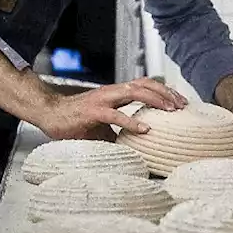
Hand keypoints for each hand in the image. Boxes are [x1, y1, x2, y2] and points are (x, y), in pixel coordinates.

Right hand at [35, 78, 187, 140]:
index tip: (180, 102)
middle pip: (145, 84)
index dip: (163, 91)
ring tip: (170, 110)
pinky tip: (144, 129)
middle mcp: (112, 92)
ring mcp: (102, 100)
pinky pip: (115, 115)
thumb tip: (140, 148)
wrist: (50, 116)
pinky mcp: (92, 112)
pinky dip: (132, 121)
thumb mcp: (105, 127)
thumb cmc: (76, 122)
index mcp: (116, 94)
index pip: (145, 85)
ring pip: (134, 92)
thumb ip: (121, 132)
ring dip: (155, 100)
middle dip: (166, 93)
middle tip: (182, 105)